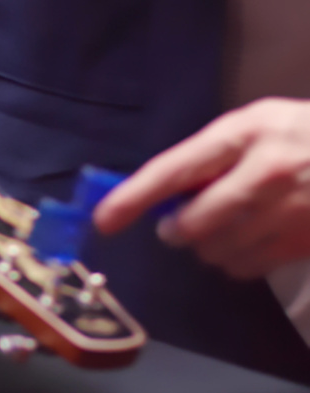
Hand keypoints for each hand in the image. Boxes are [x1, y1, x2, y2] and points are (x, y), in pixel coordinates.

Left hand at [93, 98, 309, 278]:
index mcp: (245, 133)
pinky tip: (251, 241)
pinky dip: (237, 260)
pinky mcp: (306, 240)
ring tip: (225, 227)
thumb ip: (211, 157)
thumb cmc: (304, 135)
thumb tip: (164, 198)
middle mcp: (267, 171)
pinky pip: (248, 266)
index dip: (133, 198)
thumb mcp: (257, 125)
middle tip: (178, 225)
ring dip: (208, 247)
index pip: (175, 170)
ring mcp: (292, 210)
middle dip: (177, 230)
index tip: (104, 220)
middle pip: (195, 223)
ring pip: (219, 250)